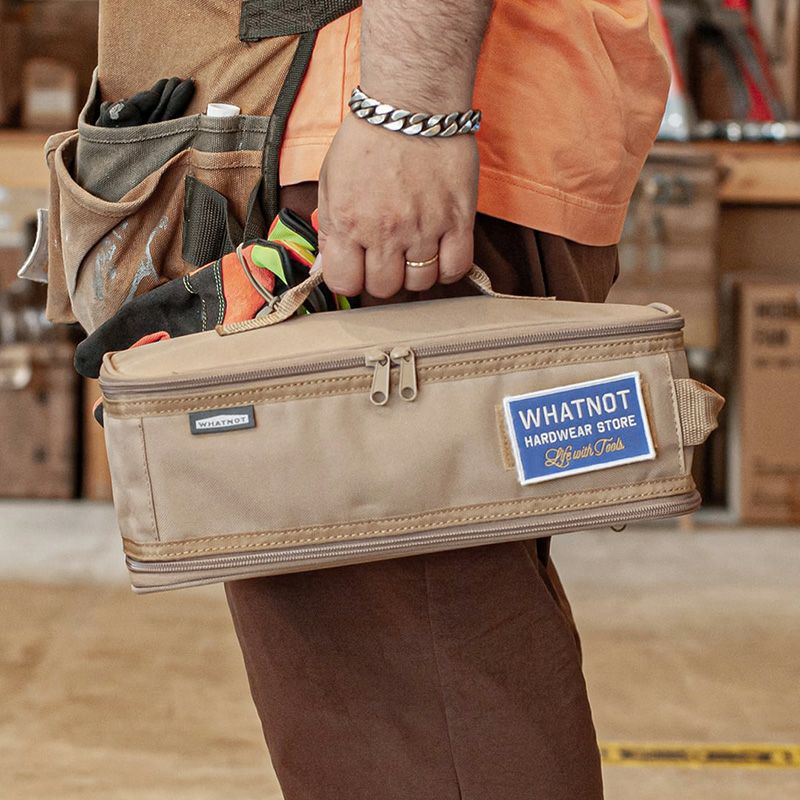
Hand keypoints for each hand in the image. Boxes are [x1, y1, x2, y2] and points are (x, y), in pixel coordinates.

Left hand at [318, 113, 478, 297]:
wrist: (412, 105)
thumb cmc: (368, 139)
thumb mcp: (331, 182)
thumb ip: (329, 230)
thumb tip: (326, 266)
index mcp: (348, 222)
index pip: (344, 284)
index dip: (350, 279)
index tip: (357, 267)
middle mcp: (384, 232)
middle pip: (383, 289)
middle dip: (383, 277)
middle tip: (387, 256)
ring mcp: (423, 228)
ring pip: (420, 283)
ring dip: (415, 273)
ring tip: (415, 250)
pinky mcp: (457, 220)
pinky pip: (456, 268)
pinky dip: (448, 268)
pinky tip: (440, 252)